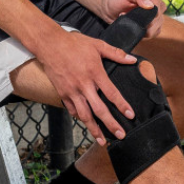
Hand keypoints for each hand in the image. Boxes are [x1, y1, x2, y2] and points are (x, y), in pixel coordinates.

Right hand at [36, 28, 137, 146]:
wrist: (50, 45)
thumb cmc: (74, 44)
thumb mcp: (97, 45)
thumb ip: (116, 53)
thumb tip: (133, 60)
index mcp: (95, 73)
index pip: (112, 93)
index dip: (122, 106)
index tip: (131, 115)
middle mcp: (84, 85)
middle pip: (99, 110)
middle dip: (111, 124)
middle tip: (121, 135)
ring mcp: (72, 91)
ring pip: (84, 115)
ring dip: (94, 129)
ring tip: (102, 140)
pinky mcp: (62, 93)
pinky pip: (72, 110)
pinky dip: (80, 118)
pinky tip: (86, 123)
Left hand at [102, 0, 165, 39]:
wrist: (112, 11)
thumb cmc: (119, 0)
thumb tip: (151, 6)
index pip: (157, 10)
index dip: (144, 14)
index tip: (132, 11)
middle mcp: (159, 6)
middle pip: (156, 21)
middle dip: (141, 21)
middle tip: (128, 16)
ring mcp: (158, 18)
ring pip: (154, 30)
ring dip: (139, 28)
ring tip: (131, 21)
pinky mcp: (154, 28)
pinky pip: (152, 35)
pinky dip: (141, 33)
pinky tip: (134, 26)